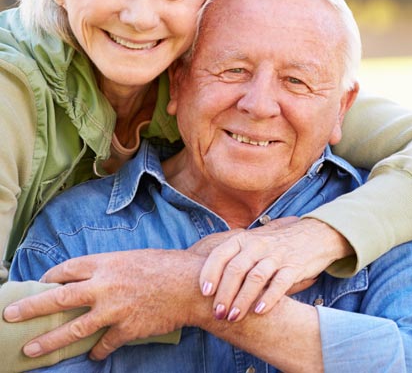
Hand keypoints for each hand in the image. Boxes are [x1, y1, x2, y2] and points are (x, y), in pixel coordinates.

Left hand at [3, 249, 203, 360]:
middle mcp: (105, 286)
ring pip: (73, 329)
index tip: (39, 284)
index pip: (67, 270)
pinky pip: (104, 344)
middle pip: (59, 299)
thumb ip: (110, 268)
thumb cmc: (166, 266)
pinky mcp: (127, 329)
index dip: (49, 278)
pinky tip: (94, 355)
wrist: (191, 285)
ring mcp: (114, 309)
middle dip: (31, 308)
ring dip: (49, 341)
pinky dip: (97, 351)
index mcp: (106, 263)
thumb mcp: (134, 258)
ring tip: (31, 350)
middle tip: (10, 315)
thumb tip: (91, 280)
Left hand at [198, 217, 353, 321]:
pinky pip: (280, 282)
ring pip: (256, 277)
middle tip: (218, 313)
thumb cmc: (275, 245)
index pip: (221, 254)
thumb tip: (207, 283)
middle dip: (225, 293)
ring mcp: (277, 255)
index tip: (204, 293)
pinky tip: (260, 311)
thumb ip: (233, 258)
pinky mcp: (294, 266)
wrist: (314, 234)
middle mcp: (259, 245)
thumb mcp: (253, 244)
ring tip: (234, 317)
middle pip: (236, 269)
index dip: (210, 273)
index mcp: (244, 239)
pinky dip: (269, 297)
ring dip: (242, 299)